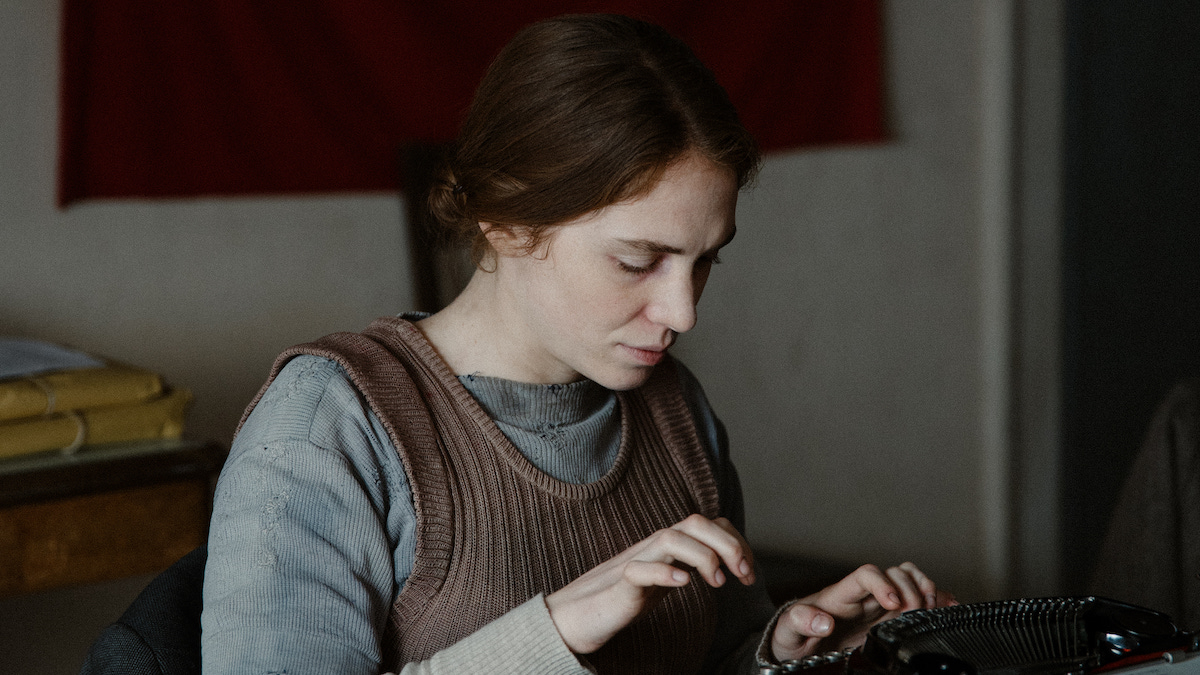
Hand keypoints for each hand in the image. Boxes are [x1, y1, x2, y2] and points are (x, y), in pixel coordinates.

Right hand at [545, 514, 754, 653]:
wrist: (581, 613)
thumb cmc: (626, 595)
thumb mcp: (667, 577)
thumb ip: (689, 564)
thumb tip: (725, 564)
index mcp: (670, 544)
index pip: (710, 524)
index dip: (737, 543)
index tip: (749, 574)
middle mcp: (655, 546)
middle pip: (695, 523)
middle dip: (728, 544)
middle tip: (743, 576)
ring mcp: (637, 561)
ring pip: (670, 538)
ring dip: (702, 556)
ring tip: (718, 583)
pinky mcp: (620, 585)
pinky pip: (639, 570)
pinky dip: (664, 573)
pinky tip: (683, 583)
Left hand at [771, 562, 955, 661]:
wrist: (800, 646)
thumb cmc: (794, 635)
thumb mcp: (788, 631)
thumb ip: (800, 622)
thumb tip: (823, 621)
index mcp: (840, 595)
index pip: (866, 574)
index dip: (884, 584)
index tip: (894, 604)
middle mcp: (864, 595)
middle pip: (895, 573)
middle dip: (911, 589)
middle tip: (916, 612)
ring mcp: (878, 604)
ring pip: (908, 579)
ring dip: (925, 588)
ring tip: (932, 607)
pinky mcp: (890, 616)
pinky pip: (918, 599)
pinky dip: (936, 599)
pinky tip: (948, 606)